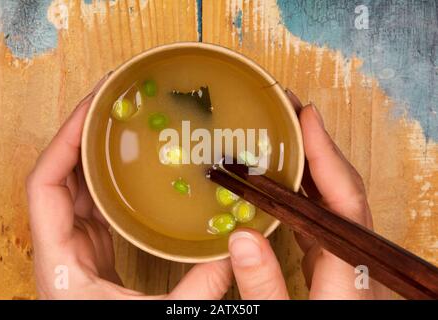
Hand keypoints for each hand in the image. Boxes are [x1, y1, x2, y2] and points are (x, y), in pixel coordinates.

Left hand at [26, 75, 231, 298]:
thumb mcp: (158, 314)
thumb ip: (198, 287)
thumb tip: (236, 249)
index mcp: (60, 260)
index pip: (45, 185)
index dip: (63, 142)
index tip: (90, 110)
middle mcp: (60, 246)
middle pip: (58, 176)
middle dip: (80, 134)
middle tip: (110, 103)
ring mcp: (74, 244)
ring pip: (73, 185)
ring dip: (90, 152)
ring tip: (117, 123)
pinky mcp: (89, 247)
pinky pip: (90, 200)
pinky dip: (103, 176)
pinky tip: (124, 164)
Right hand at [227, 104, 389, 298]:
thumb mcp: (282, 319)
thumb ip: (265, 286)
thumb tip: (241, 237)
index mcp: (349, 269)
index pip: (344, 199)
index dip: (327, 154)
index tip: (308, 115)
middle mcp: (353, 257)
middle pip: (342, 190)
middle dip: (317, 148)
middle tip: (288, 114)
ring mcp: (345, 259)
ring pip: (331, 202)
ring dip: (308, 168)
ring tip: (280, 140)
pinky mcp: (333, 264)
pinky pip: (319, 219)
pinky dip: (300, 196)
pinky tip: (278, 187)